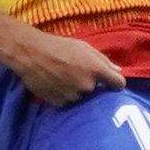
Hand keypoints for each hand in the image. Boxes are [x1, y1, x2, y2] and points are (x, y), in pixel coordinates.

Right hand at [5, 31, 127, 109]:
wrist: (30, 54)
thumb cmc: (58, 46)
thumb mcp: (83, 47)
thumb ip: (103, 60)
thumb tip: (119, 70)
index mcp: (96, 69)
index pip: (119, 84)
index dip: (115, 82)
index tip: (109, 81)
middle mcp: (87, 86)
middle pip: (97, 91)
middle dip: (91, 84)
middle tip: (77, 73)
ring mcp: (73, 96)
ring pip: (81, 97)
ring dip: (76, 90)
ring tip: (63, 77)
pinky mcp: (60, 103)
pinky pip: (68, 102)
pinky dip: (64, 95)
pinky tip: (56, 84)